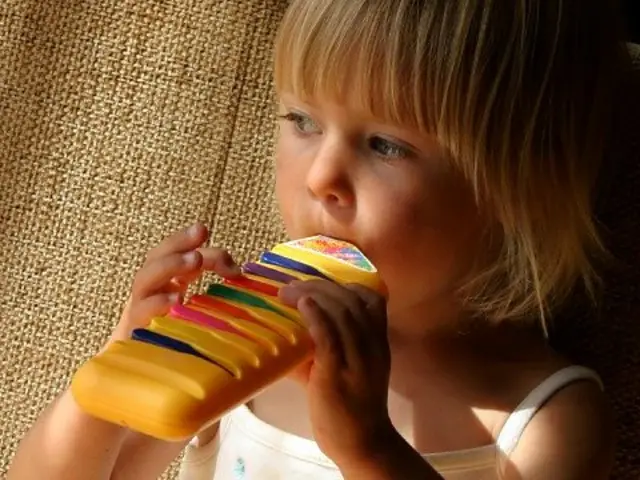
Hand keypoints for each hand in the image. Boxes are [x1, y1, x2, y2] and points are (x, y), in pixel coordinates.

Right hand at [109, 222, 240, 344]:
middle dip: (177, 242)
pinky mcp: (133, 336)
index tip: (205, 232)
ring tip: (194, 259)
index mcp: (165, 286)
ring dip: (169, 265)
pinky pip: (139, 316)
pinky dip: (155, 305)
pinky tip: (175, 300)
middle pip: (155, 259)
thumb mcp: (201, 315)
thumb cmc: (179, 349)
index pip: (174, 254)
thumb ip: (217, 293)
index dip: (188, 241)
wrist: (137, 388)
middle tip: (200, 231)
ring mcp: (138, 314)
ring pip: (144, 281)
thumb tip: (239, 274)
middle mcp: (149, 295)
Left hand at [279, 279, 393, 470]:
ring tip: (289, 292)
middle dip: (321, 285)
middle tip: (293, 286)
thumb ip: (323, 352)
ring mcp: (358, 359)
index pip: (372, 299)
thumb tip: (288, 337)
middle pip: (352, 300)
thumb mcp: (346, 372)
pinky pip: (330, 336)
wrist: (363, 443)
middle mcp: (372, 346)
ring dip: (313, 294)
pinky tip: (303, 304)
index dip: (345, 284)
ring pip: (342, 312)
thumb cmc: (351, 409)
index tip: (319, 283)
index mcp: (377, 343)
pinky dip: (317, 315)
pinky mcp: (338, 373)